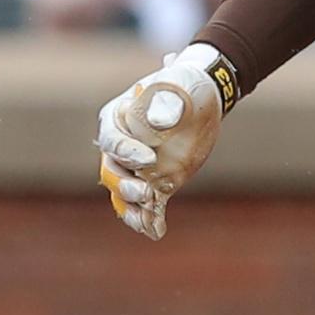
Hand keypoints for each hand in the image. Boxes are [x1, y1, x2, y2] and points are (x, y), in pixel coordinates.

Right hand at [95, 42, 229, 238]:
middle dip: (125, 184)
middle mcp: (121, 146)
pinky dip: (148, 219)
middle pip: (112, 171)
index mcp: (117, 119)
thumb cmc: (184, 84)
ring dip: (131, 209)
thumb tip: (165, 100)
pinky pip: (146, 205)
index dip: (125, 151)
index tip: (148, 158)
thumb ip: (168, 94)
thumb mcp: (177, 82)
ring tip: (145, 220)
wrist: (202, 98)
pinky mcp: (155, 181)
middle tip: (146, 191)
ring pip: (123, 193)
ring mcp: (136, 167)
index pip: (112, 140)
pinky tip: (156, 231)